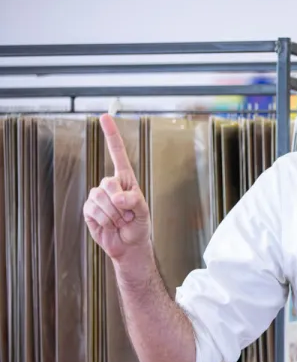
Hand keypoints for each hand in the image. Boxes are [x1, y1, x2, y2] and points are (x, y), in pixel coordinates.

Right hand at [83, 114, 151, 262]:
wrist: (128, 244)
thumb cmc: (139, 225)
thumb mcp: (143, 211)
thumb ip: (133, 200)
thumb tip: (117, 196)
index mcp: (125, 179)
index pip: (117, 154)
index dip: (111, 136)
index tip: (104, 117)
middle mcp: (110, 185)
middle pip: (108, 183)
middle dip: (120, 203)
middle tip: (127, 214)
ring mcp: (97, 196)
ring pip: (99, 198)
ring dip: (113, 214)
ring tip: (120, 221)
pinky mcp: (89, 209)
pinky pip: (93, 210)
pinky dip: (104, 220)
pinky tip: (109, 225)